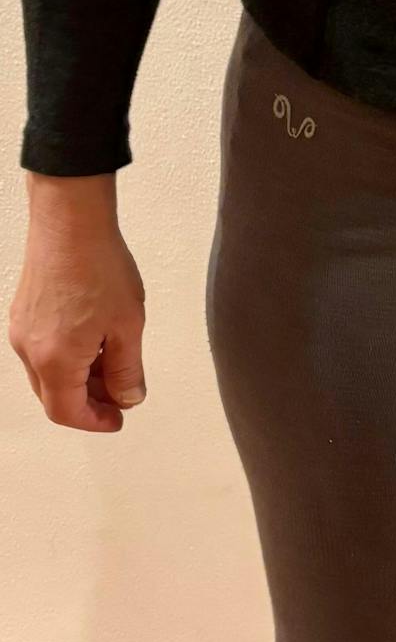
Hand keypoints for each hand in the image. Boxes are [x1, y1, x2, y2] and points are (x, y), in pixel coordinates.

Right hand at [8, 180, 146, 430]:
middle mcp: (29, 350)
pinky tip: (92, 337)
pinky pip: (41, 350)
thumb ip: (128, 370)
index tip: (118, 417)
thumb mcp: (127, 326)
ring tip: (111, 359)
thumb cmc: (99, 266)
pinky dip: (65, 356)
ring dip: (77, 378)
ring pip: (47, 373)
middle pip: (54, 396)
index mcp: (55, 360)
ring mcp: (21, 329)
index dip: (95, 421)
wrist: (70, 220)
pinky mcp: (22, 311)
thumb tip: (128, 397)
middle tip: (120, 391)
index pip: (68, 413)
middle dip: (88, 400)